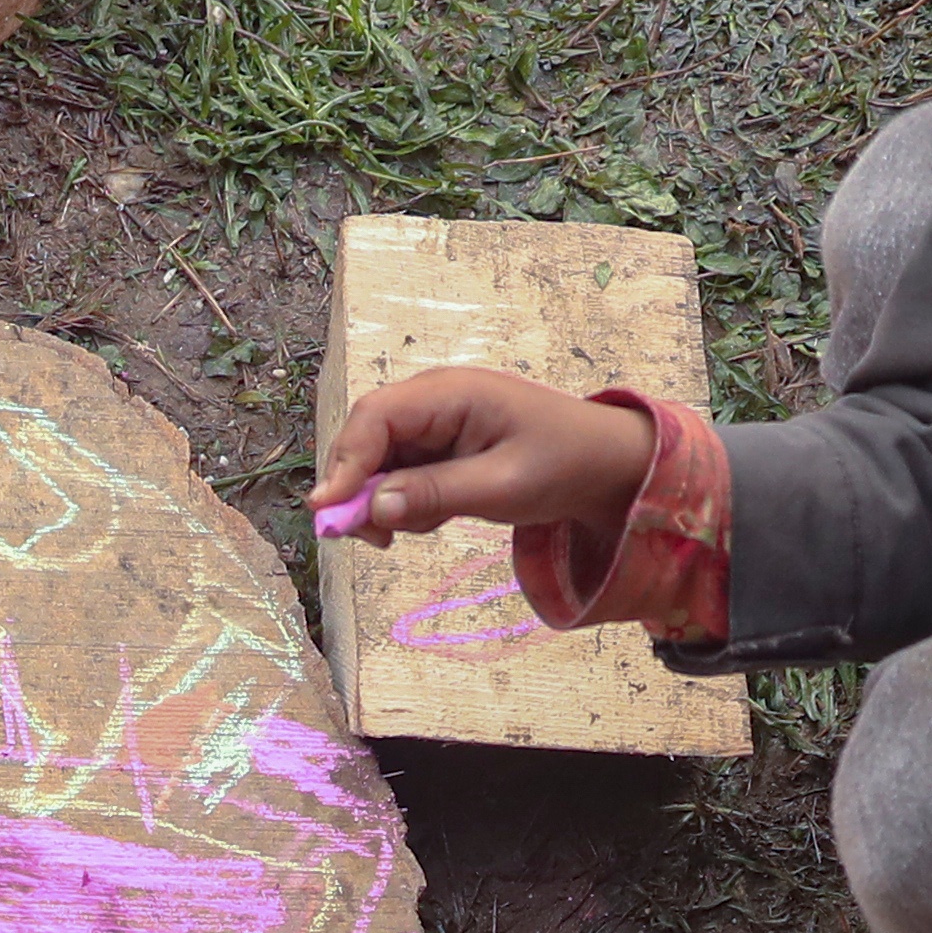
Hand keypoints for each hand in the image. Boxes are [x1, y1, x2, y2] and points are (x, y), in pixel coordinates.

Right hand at [307, 365, 656, 545]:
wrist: (603, 466)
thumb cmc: (563, 464)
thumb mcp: (502, 486)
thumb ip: (436, 494)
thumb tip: (373, 509)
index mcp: (450, 393)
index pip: (375, 417)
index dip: (345, 462)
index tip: (329, 512)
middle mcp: (432, 401)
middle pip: (365, 440)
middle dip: (359, 490)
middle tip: (377, 540)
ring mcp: (431, 425)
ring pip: (376, 463)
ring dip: (384, 502)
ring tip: (428, 525)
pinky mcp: (435, 449)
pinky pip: (397, 477)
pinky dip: (404, 504)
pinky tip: (438, 515)